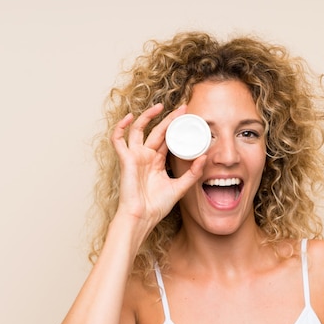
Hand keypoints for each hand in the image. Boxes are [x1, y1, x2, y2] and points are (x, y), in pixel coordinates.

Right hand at [111, 103, 206, 229]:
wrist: (142, 217)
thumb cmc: (156, 206)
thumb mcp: (179, 188)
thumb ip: (192, 174)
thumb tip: (204, 157)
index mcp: (156, 161)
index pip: (167, 138)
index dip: (176, 126)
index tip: (188, 116)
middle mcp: (145, 156)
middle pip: (157, 131)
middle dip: (169, 118)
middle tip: (183, 108)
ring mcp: (135, 156)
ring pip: (138, 130)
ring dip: (148, 116)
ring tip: (160, 106)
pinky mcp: (126, 160)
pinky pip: (118, 140)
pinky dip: (120, 127)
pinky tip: (129, 117)